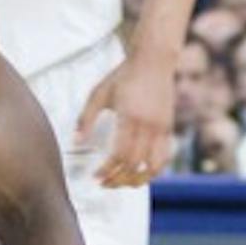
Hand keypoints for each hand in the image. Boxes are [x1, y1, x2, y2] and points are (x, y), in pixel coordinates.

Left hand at [77, 51, 173, 186]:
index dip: (107, 171)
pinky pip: (164, 157)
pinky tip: (139, 173)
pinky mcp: (169, 128)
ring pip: (154, 166)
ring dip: (138, 180)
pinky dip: (153, 170)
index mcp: (129, 117)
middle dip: (118, 179)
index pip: (119, 154)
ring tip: (123, 184)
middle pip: (134, 164)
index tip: (96, 177)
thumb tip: (76, 142)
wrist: (154, 60)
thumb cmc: (123, 76)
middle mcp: (148, 125)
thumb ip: (86, 118)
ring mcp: (161, 128)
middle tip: (104, 184)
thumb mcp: (98, 94)